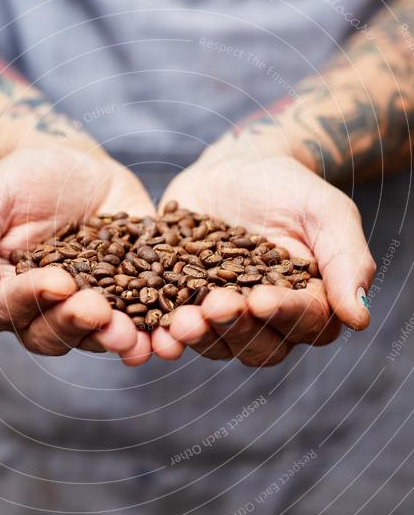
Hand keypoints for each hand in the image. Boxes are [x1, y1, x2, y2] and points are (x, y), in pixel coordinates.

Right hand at [0, 146, 154, 363]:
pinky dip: (148, 336)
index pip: (5, 309)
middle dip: (74, 324)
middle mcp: (40, 311)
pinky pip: (135, 326)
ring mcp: (84, 309)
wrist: (76, 164)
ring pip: (91, 338)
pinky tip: (162, 339)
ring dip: (110, 340)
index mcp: (0, 290)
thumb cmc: (22, 179)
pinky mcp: (125, 301)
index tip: (58, 281)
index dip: (30, 299)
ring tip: (130, 335)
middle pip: (48, 334)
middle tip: (97, 309)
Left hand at [152, 149, 374, 364]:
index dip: (284, 314)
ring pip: (219, 345)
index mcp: (311, 302)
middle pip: (260, 346)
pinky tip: (154, 332)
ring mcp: (226, 319)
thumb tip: (360, 317)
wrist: (236, 168)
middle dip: (237, 328)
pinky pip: (177, 331)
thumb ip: (346, 259)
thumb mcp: (325, 211)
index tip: (261, 299)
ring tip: (181, 319)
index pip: (307, 322)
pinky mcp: (186, 308)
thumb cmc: (289, 187)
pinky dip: (165, 335)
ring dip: (200, 337)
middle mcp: (270, 322)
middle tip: (216, 305)